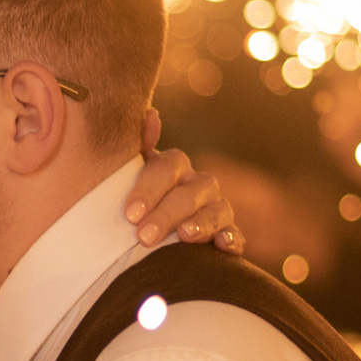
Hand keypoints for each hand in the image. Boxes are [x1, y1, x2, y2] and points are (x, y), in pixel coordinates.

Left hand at [123, 111, 242, 253]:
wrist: (141, 238)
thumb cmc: (133, 207)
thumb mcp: (125, 178)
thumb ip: (135, 148)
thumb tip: (150, 114)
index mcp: (172, 168)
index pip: (166, 168)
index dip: (149, 189)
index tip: (130, 214)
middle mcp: (198, 184)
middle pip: (190, 193)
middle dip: (167, 214)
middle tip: (144, 236)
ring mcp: (215, 209)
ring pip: (216, 211)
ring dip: (201, 223)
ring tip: (184, 236)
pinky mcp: (226, 236)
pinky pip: (235, 236)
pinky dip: (231, 239)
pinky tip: (222, 245)